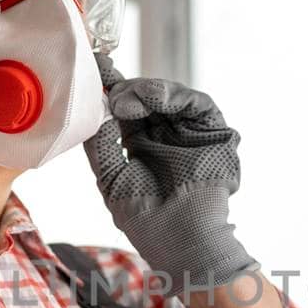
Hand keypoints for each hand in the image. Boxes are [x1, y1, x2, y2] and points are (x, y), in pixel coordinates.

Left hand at [84, 55, 257, 294]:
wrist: (181, 241)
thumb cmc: (147, 221)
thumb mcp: (111, 179)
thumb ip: (100, 145)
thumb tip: (94, 110)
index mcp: (142, 145)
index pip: (126, 109)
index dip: (111, 88)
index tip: (95, 67)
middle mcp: (166, 135)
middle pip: (146, 97)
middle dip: (125, 86)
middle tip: (108, 86)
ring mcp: (190, 133)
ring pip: (171, 95)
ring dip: (146, 90)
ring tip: (124, 100)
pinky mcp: (214, 133)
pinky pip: (197, 104)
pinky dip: (174, 96)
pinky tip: (153, 99)